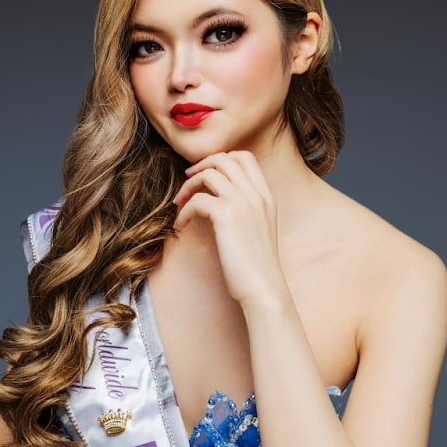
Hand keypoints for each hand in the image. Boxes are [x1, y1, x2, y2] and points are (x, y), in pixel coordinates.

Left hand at [173, 151, 286, 305]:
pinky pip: (198, 200)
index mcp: (266, 197)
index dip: (220, 159)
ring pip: (209, 173)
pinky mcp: (227, 217)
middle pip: (225, 158)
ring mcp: (244, 204)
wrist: (264, 289)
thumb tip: (220, 201)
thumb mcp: (258, 230)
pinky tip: (181, 226)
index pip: (245, 157)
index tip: (206, 175)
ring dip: (188, 186)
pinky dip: (184, 210)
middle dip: (201, 166)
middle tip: (187, 181)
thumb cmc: (257, 268)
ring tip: (179, 203)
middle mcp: (257, 195)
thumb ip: (246, 211)